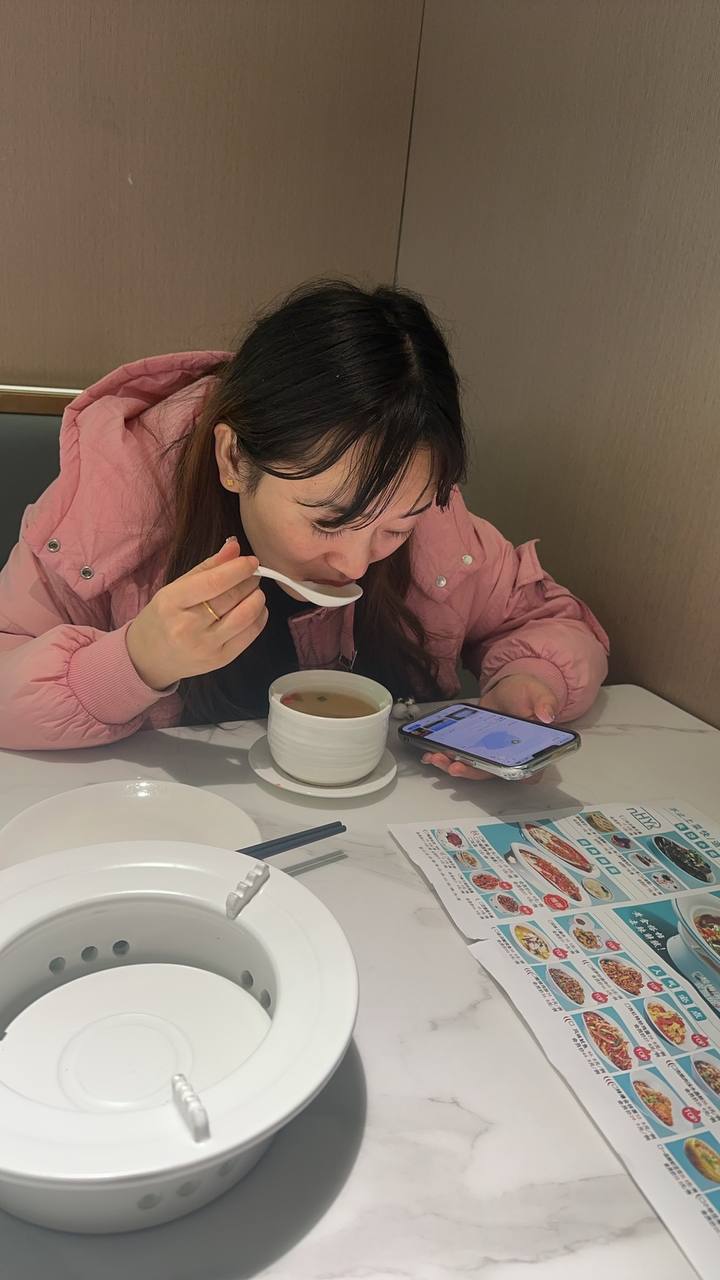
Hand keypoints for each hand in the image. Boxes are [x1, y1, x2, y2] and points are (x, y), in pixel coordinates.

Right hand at [126, 538, 267, 689]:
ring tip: (254, 590)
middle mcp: (188, 627)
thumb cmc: (161, 618)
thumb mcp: (174, 588)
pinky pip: (250, 635)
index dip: (238, 569)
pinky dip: (259, 617)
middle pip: (231, 597)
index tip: (252, 561)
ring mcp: (206, 646)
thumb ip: (207, 567)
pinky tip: (256, 608)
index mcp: (172, 602)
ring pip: (245, 616)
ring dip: (257, 598)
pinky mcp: (221, 660)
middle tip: (254, 574)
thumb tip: (235, 546)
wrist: (149, 659)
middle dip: (250, 581)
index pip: (214, 582)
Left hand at [420, 674, 560, 781]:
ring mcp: (492, 758)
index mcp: (533, 752)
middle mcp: (512, 760)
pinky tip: (430, 754)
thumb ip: (545, 702)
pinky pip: (462, 758)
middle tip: (454, 766)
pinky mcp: (476, 751)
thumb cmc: (527, 693)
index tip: (492, 771)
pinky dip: (446, 758)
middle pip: (493, 774)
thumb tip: (547, 714)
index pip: (526, 772)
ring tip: (436, 759)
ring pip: (474, 769)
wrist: (508, 689)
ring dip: (454, 767)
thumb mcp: (538, 693)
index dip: (509, 776)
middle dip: (471, 772)